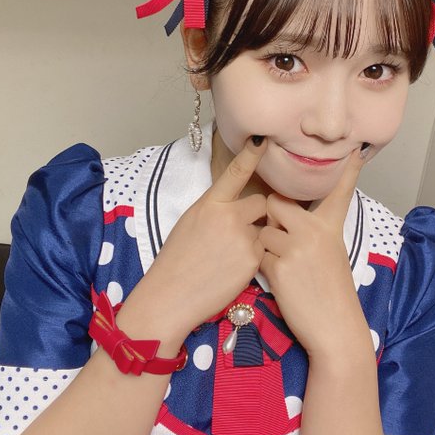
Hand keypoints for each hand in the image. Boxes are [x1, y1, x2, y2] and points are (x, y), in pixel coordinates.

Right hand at [120, 137, 267, 344]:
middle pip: (261, 203)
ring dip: (254, 239)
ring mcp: (242, 238)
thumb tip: (235, 203)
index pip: (235, 172)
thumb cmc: (176, 260)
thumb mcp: (190, 222)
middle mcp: (228, 216)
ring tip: (229, 257)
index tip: (263, 137)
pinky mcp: (252, 260)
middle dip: (256, 215)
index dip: (251, 153)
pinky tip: (232, 270)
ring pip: (263, 229)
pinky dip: (253, 259)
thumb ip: (215, 208)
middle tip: (238, 233)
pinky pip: (263, 252)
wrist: (170, 296)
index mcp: (209, 203)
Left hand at [258, 149, 366, 357]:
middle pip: (275, 203)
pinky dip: (261, 266)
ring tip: (283, 266)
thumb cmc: (332, 292)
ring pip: (262, 230)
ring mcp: (296, 248)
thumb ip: (315, 231)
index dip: (346, 169)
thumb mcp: (332, 254)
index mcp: (331, 227)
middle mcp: (314, 231)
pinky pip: (257, 254)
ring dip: (263, 245)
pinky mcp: (279, 267)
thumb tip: (289, 216)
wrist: (335, 328)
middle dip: (270, 217)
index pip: (338, 191)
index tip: (354, 148)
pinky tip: (279, 280)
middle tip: (279, 238)